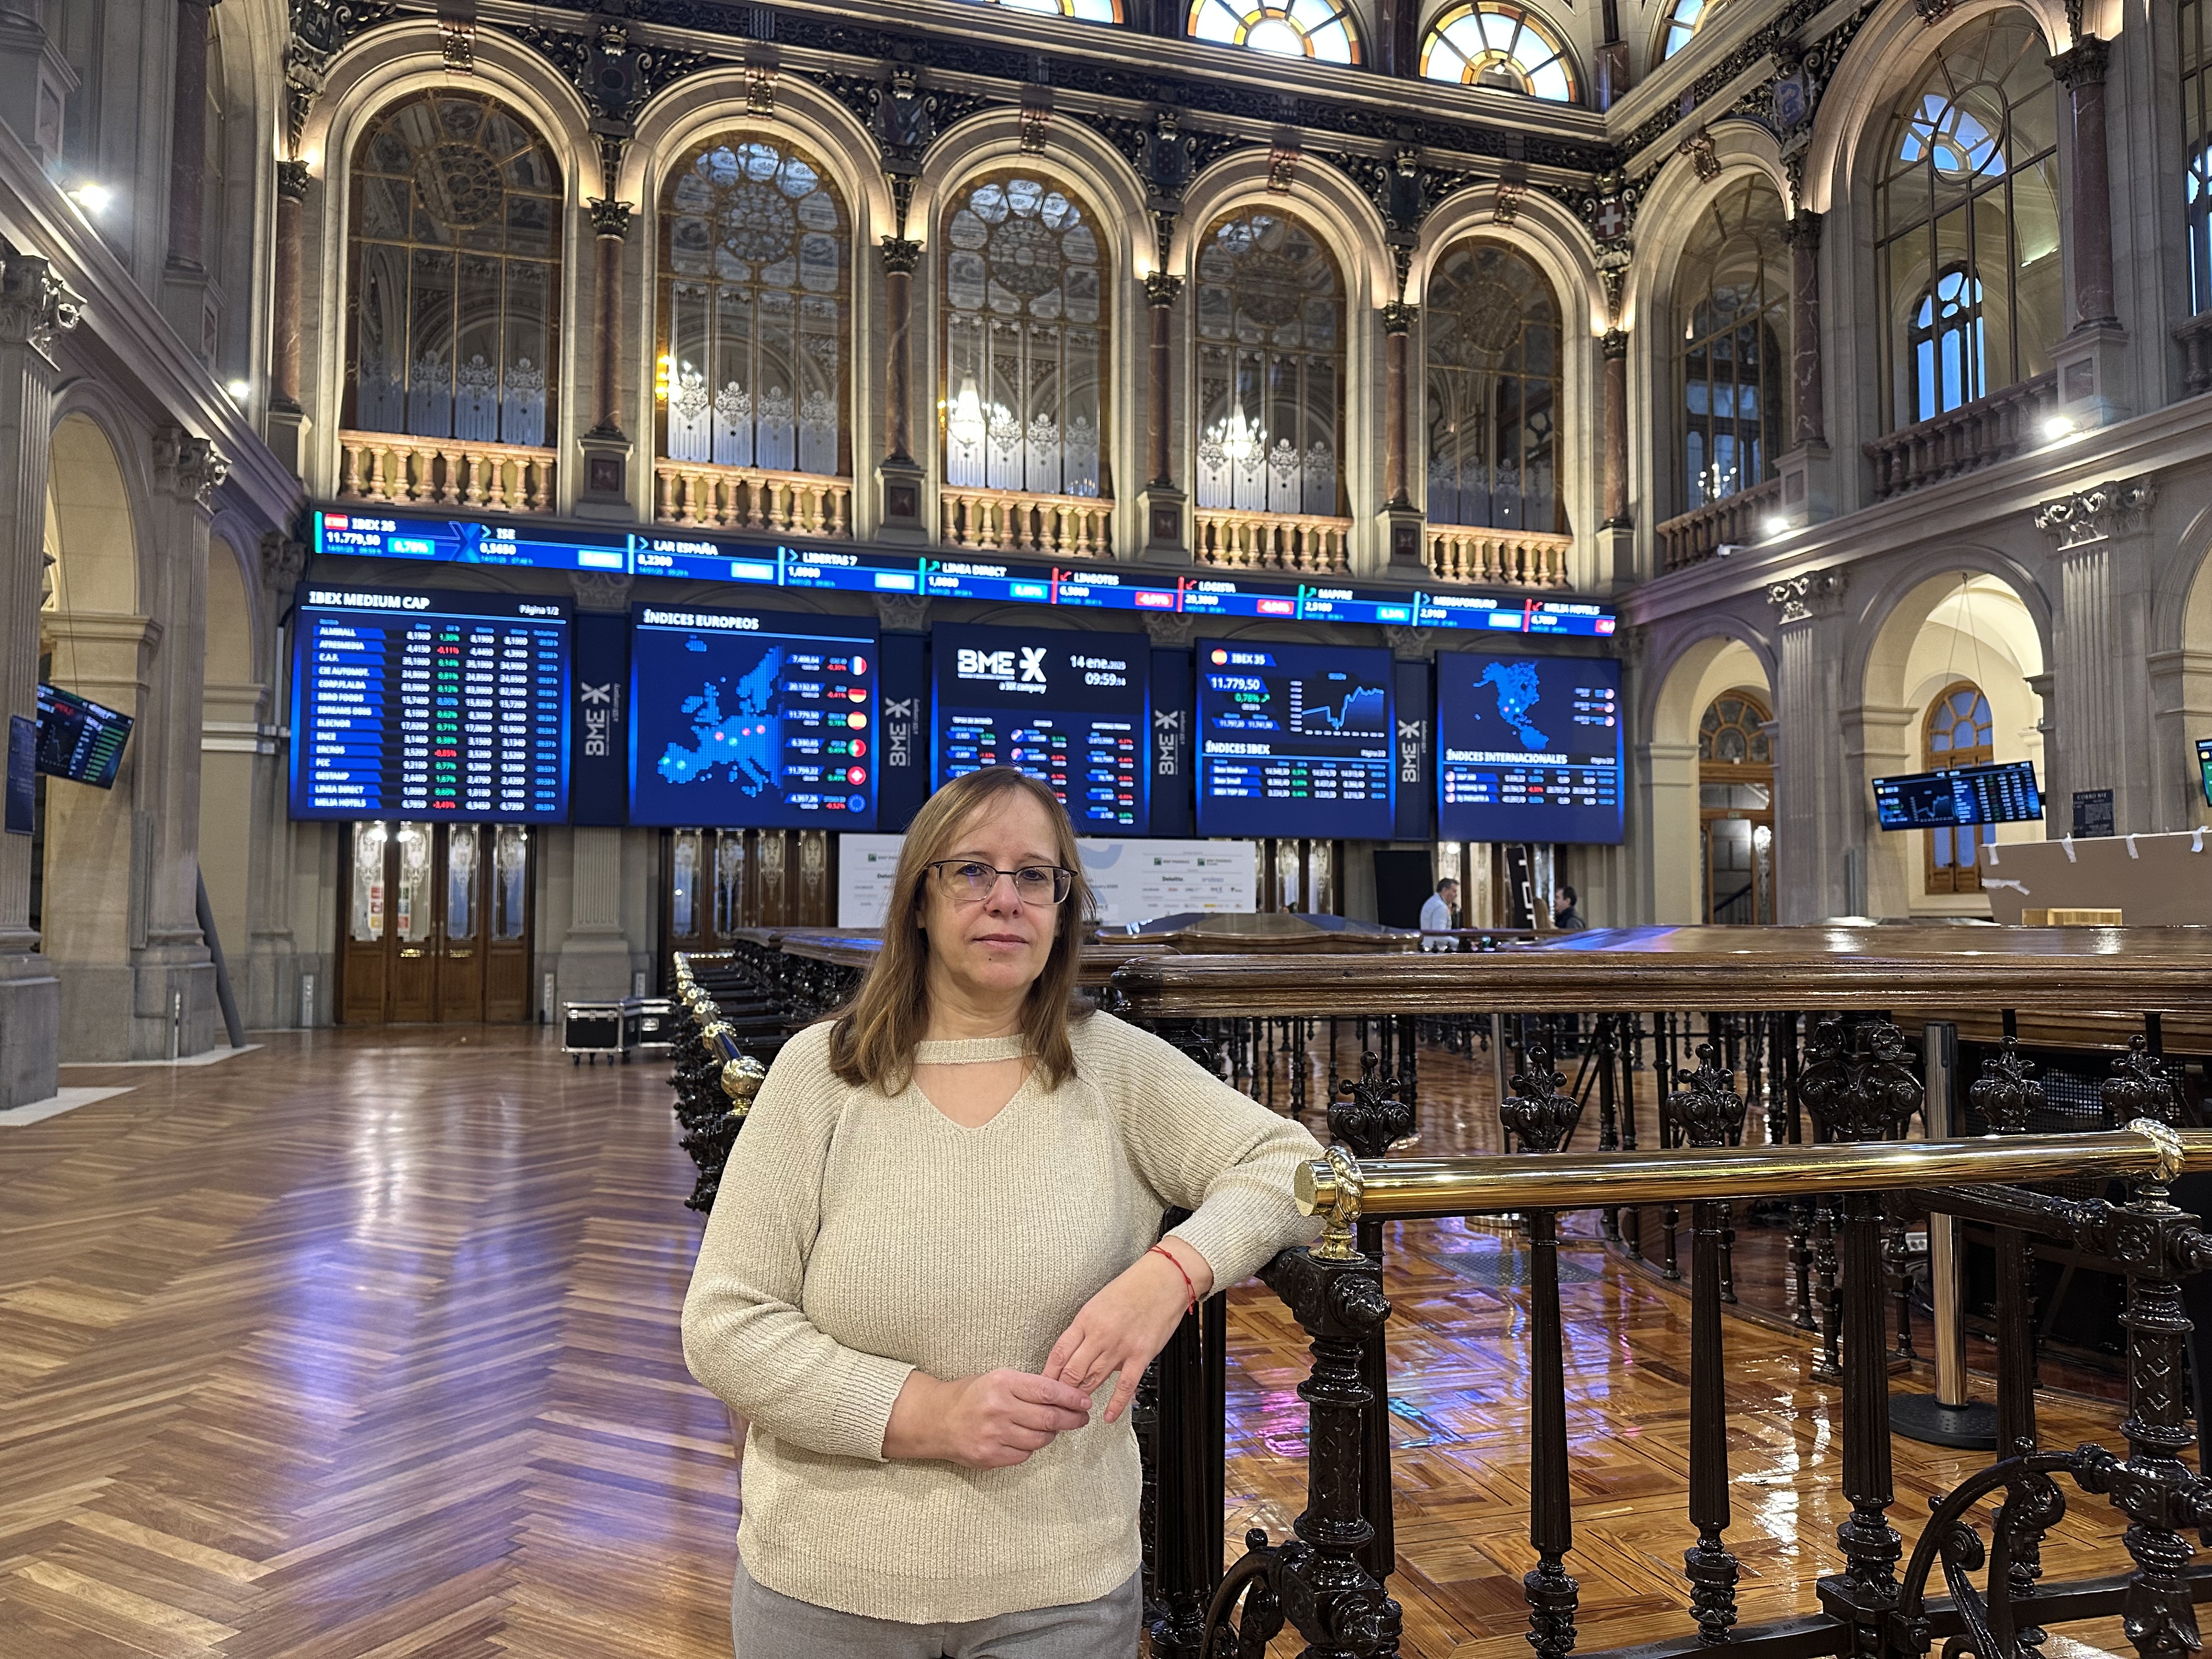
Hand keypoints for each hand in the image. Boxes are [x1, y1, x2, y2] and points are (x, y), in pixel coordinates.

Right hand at [883, 1369, 1092, 1468]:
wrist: (937, 1419)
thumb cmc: (971, 1395)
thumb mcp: (998, 1378)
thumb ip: (1027, 1387)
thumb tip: (1063, 1396)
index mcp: (1003, 1383)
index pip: (1048, 1391)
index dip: (1072, 1398)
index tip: (1085, 1402)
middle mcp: (999, 1409)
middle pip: (1049, 1418)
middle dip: (1072, 1419)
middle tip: (1082, 1418)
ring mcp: (994, 1435)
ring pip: (1040, 1439)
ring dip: (1052, 1434)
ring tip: (1055, 1428)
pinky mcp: (990, 1456)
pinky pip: (1024, 1455)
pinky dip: (1032, 1448)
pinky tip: (1028, 1439)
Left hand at [1044, 1241, 1215, 1423]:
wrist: (1164, 1280)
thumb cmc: (1133, 1287)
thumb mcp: (1099, 1302)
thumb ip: (1087, 1329)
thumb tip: (1078, 1352)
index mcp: (1086, 1318)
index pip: (1060, 1352)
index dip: (1049, 1373)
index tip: (1044, 1386)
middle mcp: (1100, 1333)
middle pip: (1073, 1370)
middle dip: (1062, 1391)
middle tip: (1057, 1403)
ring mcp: (1120, 1346)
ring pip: (1094, 1379)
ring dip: (1082, 1397)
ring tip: (1074, 1410)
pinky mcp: (1141, 1354)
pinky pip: (1125, 1385)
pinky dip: (1115, 1404)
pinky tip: (1108, 1415)